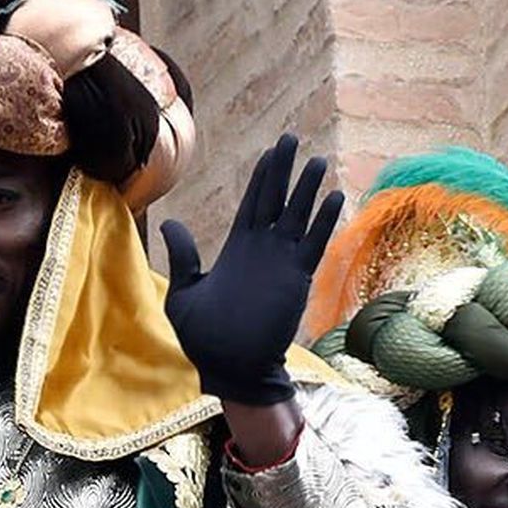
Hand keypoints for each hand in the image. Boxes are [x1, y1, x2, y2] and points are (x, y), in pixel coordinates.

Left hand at [160, 134, 342, 405]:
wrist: (230, 368)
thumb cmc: (204, 337)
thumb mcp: (183, 292)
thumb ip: (183, 257)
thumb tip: (172, 223)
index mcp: (236, 248)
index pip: (252, 202)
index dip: (262, 176)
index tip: (271, 151)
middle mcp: (261, 249)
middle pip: (274, 199)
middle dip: (283, 169)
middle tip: (291, 139)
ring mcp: (280, 262)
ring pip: (297, 216)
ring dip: (307, 189)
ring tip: (318, 161)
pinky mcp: (295, 278)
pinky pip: (313, 244)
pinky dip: (323, 221)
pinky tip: (335, 198)